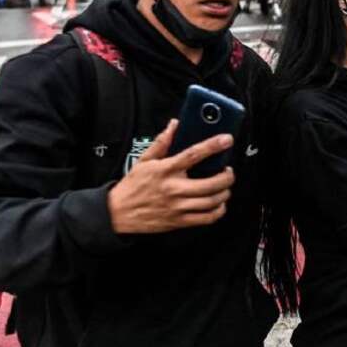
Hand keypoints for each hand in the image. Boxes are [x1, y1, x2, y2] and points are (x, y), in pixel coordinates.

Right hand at [108, 119, 235, 233]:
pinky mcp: (179, 221)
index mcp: (166, 170)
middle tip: (228, 171)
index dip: (213, 146)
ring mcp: (178, 207)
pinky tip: (219, 204)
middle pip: (210, 183)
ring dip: (225, 193)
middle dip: (227, 176)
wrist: (119, 213)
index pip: (193, 154)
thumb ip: (162, 142)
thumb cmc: (133, 186)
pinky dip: (218, 211)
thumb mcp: (144, 160)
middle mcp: (174, 188)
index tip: (226, 140)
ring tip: (225, 186)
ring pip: (212, 201)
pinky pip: (206, 218)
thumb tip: (174, 125)